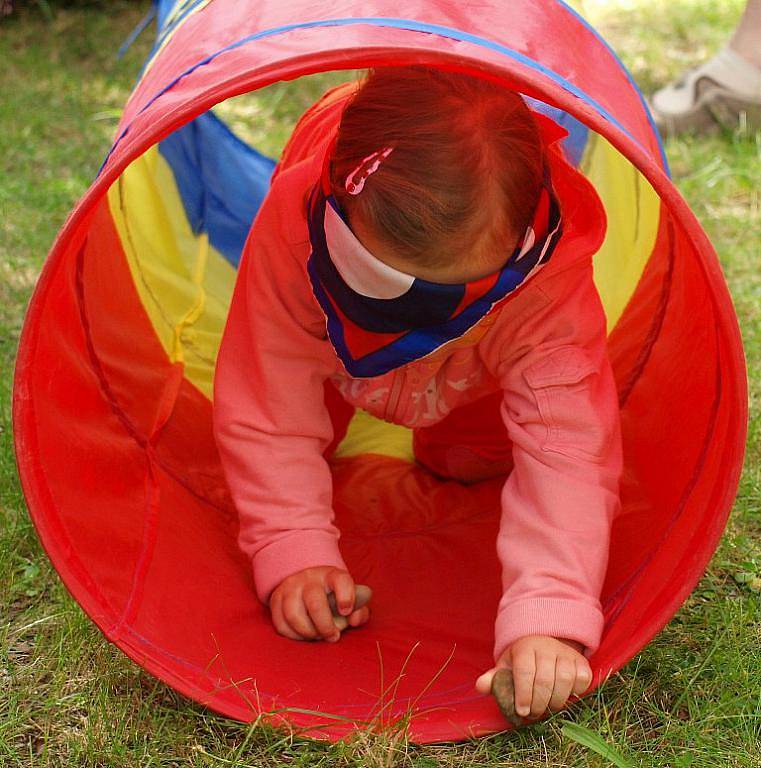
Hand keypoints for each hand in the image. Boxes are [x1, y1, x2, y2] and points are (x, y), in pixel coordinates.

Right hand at [269, 566, 370, 641]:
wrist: (305, 583)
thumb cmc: (332, 596)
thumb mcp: (349, 598)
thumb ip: (359, 610)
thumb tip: (353, 620)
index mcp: (332, 575)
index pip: (340, 580)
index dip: (346, 597)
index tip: (346, 611)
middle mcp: (310, 578)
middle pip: (315, 603)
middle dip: (325, 626)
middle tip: (333, 636)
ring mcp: (290, 587)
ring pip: (294, 615)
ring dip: (307, 633)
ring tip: (316, 636)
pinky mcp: (276, 599)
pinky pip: (281, 624)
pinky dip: (293, 636)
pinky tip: (303, 634)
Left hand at [475, 635, 592, 719]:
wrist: (545, 644)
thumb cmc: (522, 661)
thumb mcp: (507, 667)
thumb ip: (494, 678)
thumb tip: (480, 686)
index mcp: (525, 647)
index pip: (525, 672)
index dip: (523, 694)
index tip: (522, 711)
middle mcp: (547, 647)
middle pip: (544, 680)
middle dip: (538, 703)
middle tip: (533, 715)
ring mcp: (566, 653)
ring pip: (564, 681)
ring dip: (556, 701)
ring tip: (547, 708)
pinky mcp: (581, 662)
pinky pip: (582, 680)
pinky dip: (575, 693)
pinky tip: (565, 696)